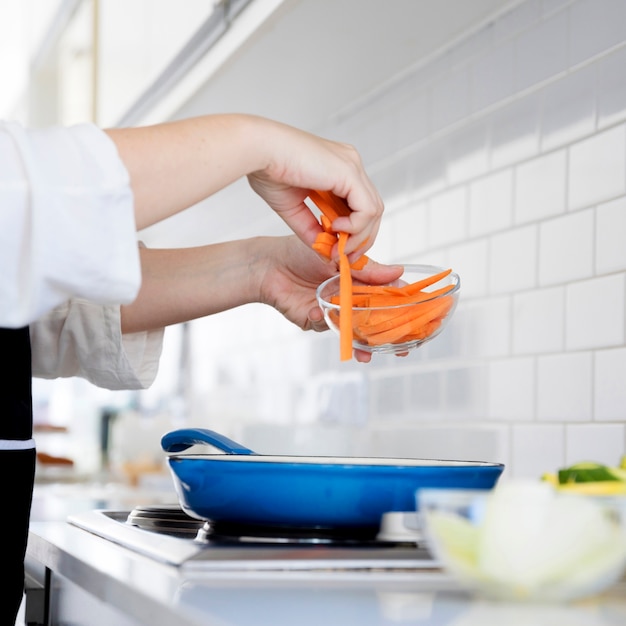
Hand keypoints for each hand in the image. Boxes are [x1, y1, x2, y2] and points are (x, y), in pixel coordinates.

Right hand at [246, 119, 383, 257]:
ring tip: (335, 246)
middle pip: (372, 209)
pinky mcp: (349, 172)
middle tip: (341, 257)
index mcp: (338, 168)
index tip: (336, 250)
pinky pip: (367, 209)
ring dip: (358, 236)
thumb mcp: (292, 207)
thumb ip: (311, 228)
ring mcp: (352, 166)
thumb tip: (324, 250)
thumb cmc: (267, 170)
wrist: (256, 150)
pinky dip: (355, 226)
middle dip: (360, 239)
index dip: (353, 233)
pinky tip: (335, 229)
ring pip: (373, 211)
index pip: (360, 205)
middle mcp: (350, 164)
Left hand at [259, 236, 402, 361]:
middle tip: (402, 349)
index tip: (416, 318)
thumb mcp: (341, 256)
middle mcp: (348, 297)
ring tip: (368, 353)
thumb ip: (369, 269)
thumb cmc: (302, 252)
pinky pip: (327, 327)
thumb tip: (399, 271)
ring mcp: (333, 310)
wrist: (270, 264)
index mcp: (358, 279)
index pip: (385, 294)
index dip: (400, 307)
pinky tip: (316, 312)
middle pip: (374, 318)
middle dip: (388, 335)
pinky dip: (325, 323)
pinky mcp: (316, 320)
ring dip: (361, 341)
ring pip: (353, 329)